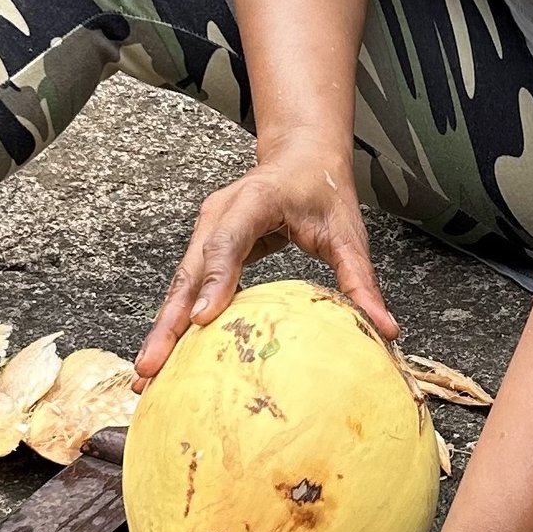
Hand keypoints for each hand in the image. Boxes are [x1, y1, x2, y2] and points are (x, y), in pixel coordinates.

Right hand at [136, 146, 397, 376]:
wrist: (301, 156)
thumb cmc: (323, 191)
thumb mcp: (348, 234)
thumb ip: (361, 281)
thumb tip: (386, 330)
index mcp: (254, 201)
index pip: (229, 242)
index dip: (215, 280)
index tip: (204, 320)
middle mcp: (219, 215)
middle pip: (189, 273)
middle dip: (169, 322)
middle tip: (151, 367)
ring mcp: (206, 230)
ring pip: (179, 285)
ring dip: (162, 330)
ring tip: (146, 376)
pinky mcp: (204, 247)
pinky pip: (186, 288)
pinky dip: (174, 322)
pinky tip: (165, 359)